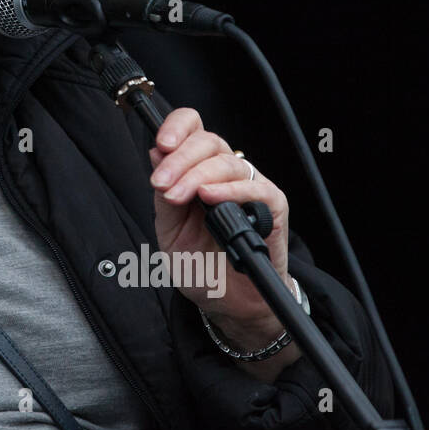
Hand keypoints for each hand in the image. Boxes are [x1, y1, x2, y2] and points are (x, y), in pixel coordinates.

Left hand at [148, 108, 296, 362]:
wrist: (227, 302)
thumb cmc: (201, 265)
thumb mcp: (169, 230)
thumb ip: (163, 194)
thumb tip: (156, 153)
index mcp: (198, 170)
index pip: (193, 129)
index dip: (178, 127)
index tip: (162, 143)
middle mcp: (224, 173)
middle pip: (208, 142)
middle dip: (179, 159)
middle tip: (162, 184)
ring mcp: (250, 187)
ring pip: (227, 162)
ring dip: (197, 176)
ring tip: (179, 196)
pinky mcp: (272, 207)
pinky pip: (257, 188)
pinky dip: (231, 190)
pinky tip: (211, 198)